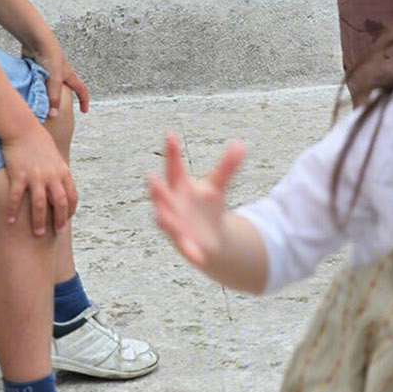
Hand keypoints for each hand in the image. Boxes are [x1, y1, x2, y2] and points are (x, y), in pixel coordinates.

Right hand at [0, 124, 78, 234]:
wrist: (22, 127)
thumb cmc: (38, 141)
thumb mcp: (55, 157)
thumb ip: (58, 172)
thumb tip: (60, 185)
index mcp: (62, 171)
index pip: (72, 196)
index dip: (70, 210)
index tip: (66, 220)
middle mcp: (52, 175)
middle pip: (59, 203)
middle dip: (59, 220)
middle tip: (57, 233)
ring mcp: (35, 176)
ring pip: (40, 204)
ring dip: (39, 221)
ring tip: (37, 234)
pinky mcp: (19, 175)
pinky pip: (17, 197)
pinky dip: (14, 210)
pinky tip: (10, 221)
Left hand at [28, 34, 89, 117]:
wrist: (36, 41)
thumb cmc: (50, 56)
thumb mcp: (55, 80)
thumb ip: (54, 97)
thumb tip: (53, 115)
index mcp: (69, 76)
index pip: (81, 90)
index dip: (84, 101)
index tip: (84, 111)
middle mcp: (60, 74)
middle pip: (64, 90)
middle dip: (61, 101)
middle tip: (56, 111)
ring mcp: (48, 72)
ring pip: (48, 88)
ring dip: (45, 95)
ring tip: (38, 105)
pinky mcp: (36, 69)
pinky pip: (36, 83)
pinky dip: (32, 89)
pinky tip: (26, 94)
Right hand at [148, 133, 246, 270]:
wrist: (208, 238)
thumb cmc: (206, 207)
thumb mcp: (217, 185)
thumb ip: (227, 167)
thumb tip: (241, 144)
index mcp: (179, 186)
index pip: (173, 166)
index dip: (172, 151)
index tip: (170, 134)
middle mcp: (172, 204)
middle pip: (162, 194)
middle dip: (156, 188)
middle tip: (151, 177)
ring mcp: (175, 224)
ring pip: (166, 221)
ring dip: (164, 217)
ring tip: (162, 215)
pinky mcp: (185, 244)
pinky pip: (185, 247)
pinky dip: (190, 251)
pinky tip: (198, 257)